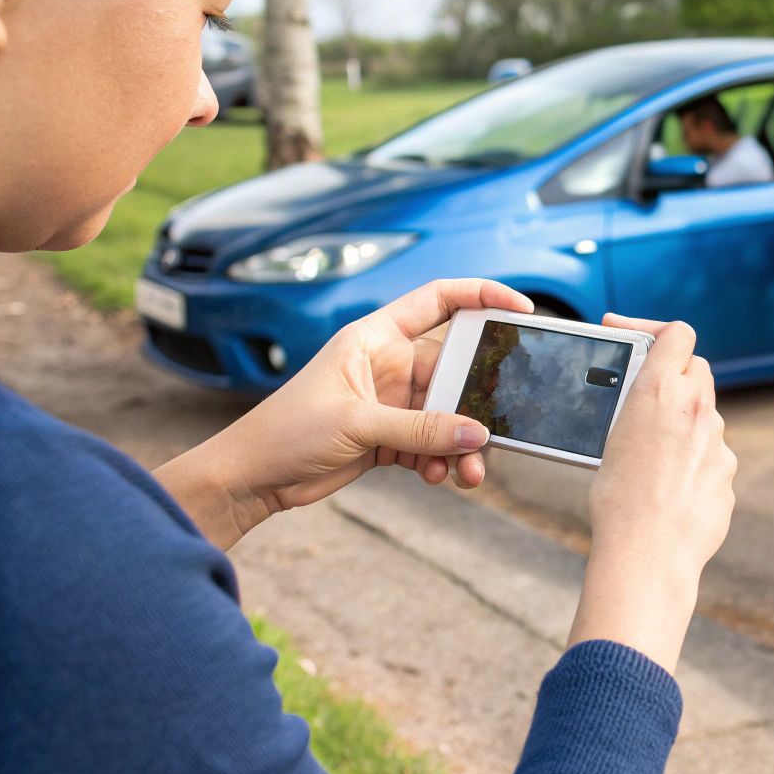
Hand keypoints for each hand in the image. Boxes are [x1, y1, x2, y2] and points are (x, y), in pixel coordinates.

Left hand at [156, 279, 532, 547]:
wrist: (252, 478)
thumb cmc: (286, 431)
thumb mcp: (357, 424)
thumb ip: (422, 428)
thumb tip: (478, 434)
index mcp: (376, 338)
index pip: (439, 300)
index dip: (482, 295)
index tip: (521, 308)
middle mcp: (389, 365)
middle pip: (455, 372)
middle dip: (478, 405)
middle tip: (495, 430)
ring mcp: (392, 402)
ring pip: (449, 416)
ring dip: (461, 444)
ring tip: (467, 472)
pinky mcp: (391, 436)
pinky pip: (434, 443)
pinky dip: (442, 460)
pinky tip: (436, 477)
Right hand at [567, 314, 735, 672]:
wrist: (648, 555)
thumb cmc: (617, 501)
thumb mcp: (610, 440)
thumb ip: (638, 409)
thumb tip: (649, 402)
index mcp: (659, 391)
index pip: (677, 334)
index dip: (657, 331)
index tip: (633, 336)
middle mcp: (697, 409)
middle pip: (697, 370)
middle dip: (675, 377)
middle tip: (649, 394)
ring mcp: (718, 443)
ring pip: (706, 417)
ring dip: (684, 425)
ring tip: (651, 456)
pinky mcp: (728, 475)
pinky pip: (712, 458)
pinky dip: (694, 464)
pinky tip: (669, 488)